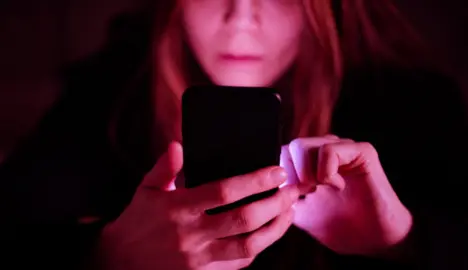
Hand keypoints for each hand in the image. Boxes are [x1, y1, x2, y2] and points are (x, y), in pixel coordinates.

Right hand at [99, 142, 311, 269]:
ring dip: (275, 228)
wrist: (119, 262)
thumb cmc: (137, 221)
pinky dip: (259, 247)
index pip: (224, 191)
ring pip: (248, 246)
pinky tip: (270, 232)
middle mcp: (191, 234)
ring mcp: (199, 257)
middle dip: (274, 203)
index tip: (276, 172)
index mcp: (178, 207)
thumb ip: (164, 167)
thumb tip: (178, 144)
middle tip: (291, 190)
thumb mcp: (146, 189)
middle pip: (243, 219)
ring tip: (289, 211)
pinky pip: (238, 263)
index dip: (254, 181)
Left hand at [281, 136, 411, 255]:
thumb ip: (284, 197)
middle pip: (291, 147)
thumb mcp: (301, 213)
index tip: (295, 196)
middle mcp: (327, 150)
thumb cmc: (341, 226)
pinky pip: (328, 150)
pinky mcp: (361, 151)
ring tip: (322, 190)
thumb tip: (269, 185)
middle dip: (293, 175)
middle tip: (308, 194)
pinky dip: (325, 172)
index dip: (283, 175)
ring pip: (303, 146)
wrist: (375, 239)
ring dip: (306, 174)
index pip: (284, 153)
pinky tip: (337, 186)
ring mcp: (343, 148)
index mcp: (313, 162)